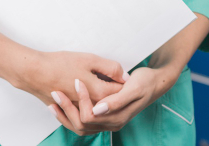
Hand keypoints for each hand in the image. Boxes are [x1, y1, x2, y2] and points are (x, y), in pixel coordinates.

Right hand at [15, 51, 125, 104]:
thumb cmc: (60, 64)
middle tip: (119, 82)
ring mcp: (77, 111)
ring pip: (97, 111)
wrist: (33, 72)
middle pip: (109, 104)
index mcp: (97, 93)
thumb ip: (110, 68)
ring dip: (104, 103)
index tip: (128, 76)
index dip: (125, 84)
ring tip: (106, 91)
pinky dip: (90, 107)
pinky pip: (83, 114)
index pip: (120, 93)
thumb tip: (125, 76)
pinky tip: (90, 97)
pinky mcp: (68, 111)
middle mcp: (89, 106)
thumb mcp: (89, 59)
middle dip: (117, 95)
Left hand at [48, 67, 165, 134]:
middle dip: (67, 108)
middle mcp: (111, 124)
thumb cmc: (145, 82)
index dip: (80, 101)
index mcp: (117, 117)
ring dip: (65, 114)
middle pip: (81, 124)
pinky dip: (70, 114)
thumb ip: (116, 100)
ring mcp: (107, 122)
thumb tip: (98, 109)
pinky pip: (82, 122)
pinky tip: (61, 104)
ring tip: (54, 99)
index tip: (76, 82)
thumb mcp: (134, 88)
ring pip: (79, 126)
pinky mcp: (103, 117)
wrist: (154, 83)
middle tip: (56, 91)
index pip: (90, 116)